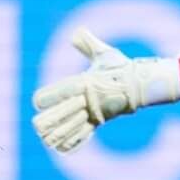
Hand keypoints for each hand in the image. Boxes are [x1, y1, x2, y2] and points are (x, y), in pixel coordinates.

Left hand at [30, 29, 179, 152]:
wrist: (143, 84)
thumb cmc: (121, 67)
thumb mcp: (104, 54)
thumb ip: (87, 44)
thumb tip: (76, 31)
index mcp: (85, 83)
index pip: (59, 92)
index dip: (46, 98)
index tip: (38, 102)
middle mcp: (88, 100)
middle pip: (62, 113)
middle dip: (48, 120)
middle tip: (36, 125)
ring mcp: (95, 113)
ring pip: (72, 127)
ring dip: (57, 134)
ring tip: (44, 139)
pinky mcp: (100, 121)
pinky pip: (84, 135)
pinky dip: (71, 143)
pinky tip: (59, 148)